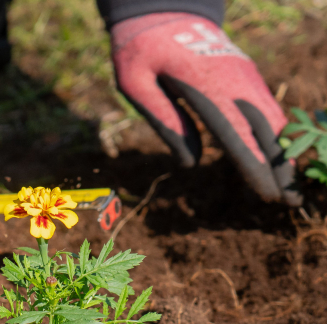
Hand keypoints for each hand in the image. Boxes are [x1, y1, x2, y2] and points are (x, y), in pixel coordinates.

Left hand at [111, 13, 297, 204]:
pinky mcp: (245, 75)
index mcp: (205, 84)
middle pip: (265, 130)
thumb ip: (163, 120)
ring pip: (274, 118)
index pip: (236, 134)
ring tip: (290, 186)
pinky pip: (269, 107)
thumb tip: (191, 163)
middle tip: (290, 202)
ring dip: (284, 152)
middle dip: (280, 167)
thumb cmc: (141, 50)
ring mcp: (244, 75)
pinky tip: (281, 156)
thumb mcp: (135, 83)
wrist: (162, 11)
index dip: (254, 166)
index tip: (268, 194)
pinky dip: (279, 134)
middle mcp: (233, 80)